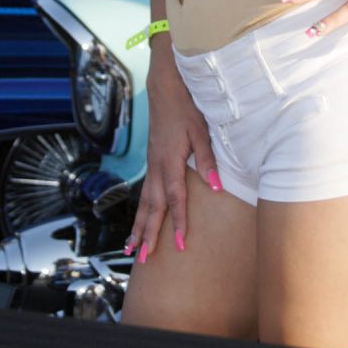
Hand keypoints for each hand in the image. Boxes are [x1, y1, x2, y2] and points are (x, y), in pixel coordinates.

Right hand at [124, 37, 221, 261]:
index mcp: (170, 161)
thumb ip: (208, 160)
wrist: (165, 87)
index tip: (180, 245)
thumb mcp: (202, 130)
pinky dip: (141, 211)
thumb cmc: (186, 107)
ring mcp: (152, 165)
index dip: (179, 222)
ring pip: (144, 202)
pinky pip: (145, 192)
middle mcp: (157, 167)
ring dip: (139, 227)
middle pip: (152, 207)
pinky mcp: (152, 161)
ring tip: (133, 249)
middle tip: (145, 260)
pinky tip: (140, 222)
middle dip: (149, 234)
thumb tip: (215, 187)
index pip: (174, 198)